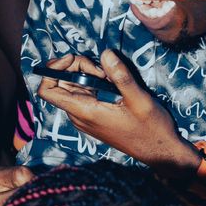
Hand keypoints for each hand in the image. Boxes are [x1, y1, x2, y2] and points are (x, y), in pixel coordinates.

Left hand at [38, 50, 196, 175]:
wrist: (159, 151)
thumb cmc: (150, 129)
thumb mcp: (139, 99)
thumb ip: (120, 76)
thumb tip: (105, 54)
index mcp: (84, 112)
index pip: (47, 91)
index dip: (53, 70)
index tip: (73, 59)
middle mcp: (79, 115)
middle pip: (60, 83)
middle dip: (75, 67)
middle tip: (102, 69)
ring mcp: (85, 116)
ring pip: (72, 86)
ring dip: (86, 74)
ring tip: (110, 77)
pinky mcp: (93, 115)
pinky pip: (83, 93)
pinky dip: (93, 82)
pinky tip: (112, 84)